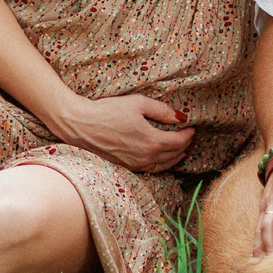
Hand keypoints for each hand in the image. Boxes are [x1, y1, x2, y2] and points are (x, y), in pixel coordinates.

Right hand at [54, 93, 196, 172]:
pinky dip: (161, 165)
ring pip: (163, 165)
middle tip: (188, 137)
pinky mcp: (126, 167)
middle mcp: (146, 157)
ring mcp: (136, 164)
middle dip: (184, 146)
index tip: (191, 127)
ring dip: (175, 158)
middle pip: (174, 155)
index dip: (188, 134)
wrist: (81, 125)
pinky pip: (151, 169)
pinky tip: (162, 159)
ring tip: (182, 151)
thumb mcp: (138, 103)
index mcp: (152, 141)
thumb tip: (180, 117)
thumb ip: (162, 111)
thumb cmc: (107, 111)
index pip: (179, 141)